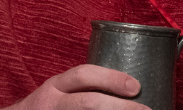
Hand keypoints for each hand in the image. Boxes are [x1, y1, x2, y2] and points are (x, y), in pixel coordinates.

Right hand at [0, 64, 149, 109]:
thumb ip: (83, 90)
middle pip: (89, 103)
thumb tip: (130, 90)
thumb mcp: (58, 92)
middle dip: (121, 107)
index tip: (136, 86)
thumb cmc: (46, 108)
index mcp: (55, 86)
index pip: (83, 75)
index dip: (111, 79)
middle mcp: (52, 104)